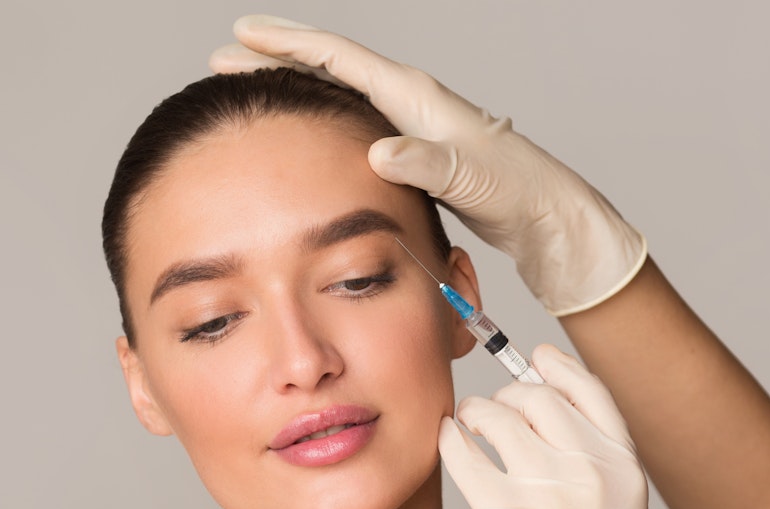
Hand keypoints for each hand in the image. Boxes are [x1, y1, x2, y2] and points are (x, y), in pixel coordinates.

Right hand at [210, 16, 645, 315]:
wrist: (542, 213)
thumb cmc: (513, 191)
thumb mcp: (468, 176)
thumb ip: (425, 162)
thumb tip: (379, 150)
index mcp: (415, 97)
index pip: (340, 60)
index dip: (288, 46)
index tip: (242, 35)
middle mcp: (410, 102)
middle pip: (331, 70)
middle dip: (278, 61)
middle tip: (227, 61)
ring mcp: (411, 126)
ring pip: (340, 97)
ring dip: (297, 90)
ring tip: (259, 93)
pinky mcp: (415, 152)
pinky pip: (355, 126)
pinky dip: (324, 123)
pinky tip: (312, 138)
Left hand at [438, 344, 685, 508]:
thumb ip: (590, 457)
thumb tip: (538, 401)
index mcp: (624, 466)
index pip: (590, 391)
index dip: (558, 367)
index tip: (534, 357)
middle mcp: (591, 471)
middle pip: (536, 399)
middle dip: (505, 397)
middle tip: (488, 411)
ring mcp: (548, 492)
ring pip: (496, 417)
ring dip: (473, 413)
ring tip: (467, 425)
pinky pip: (464, 452)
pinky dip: (450, 438)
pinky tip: (450, 442)